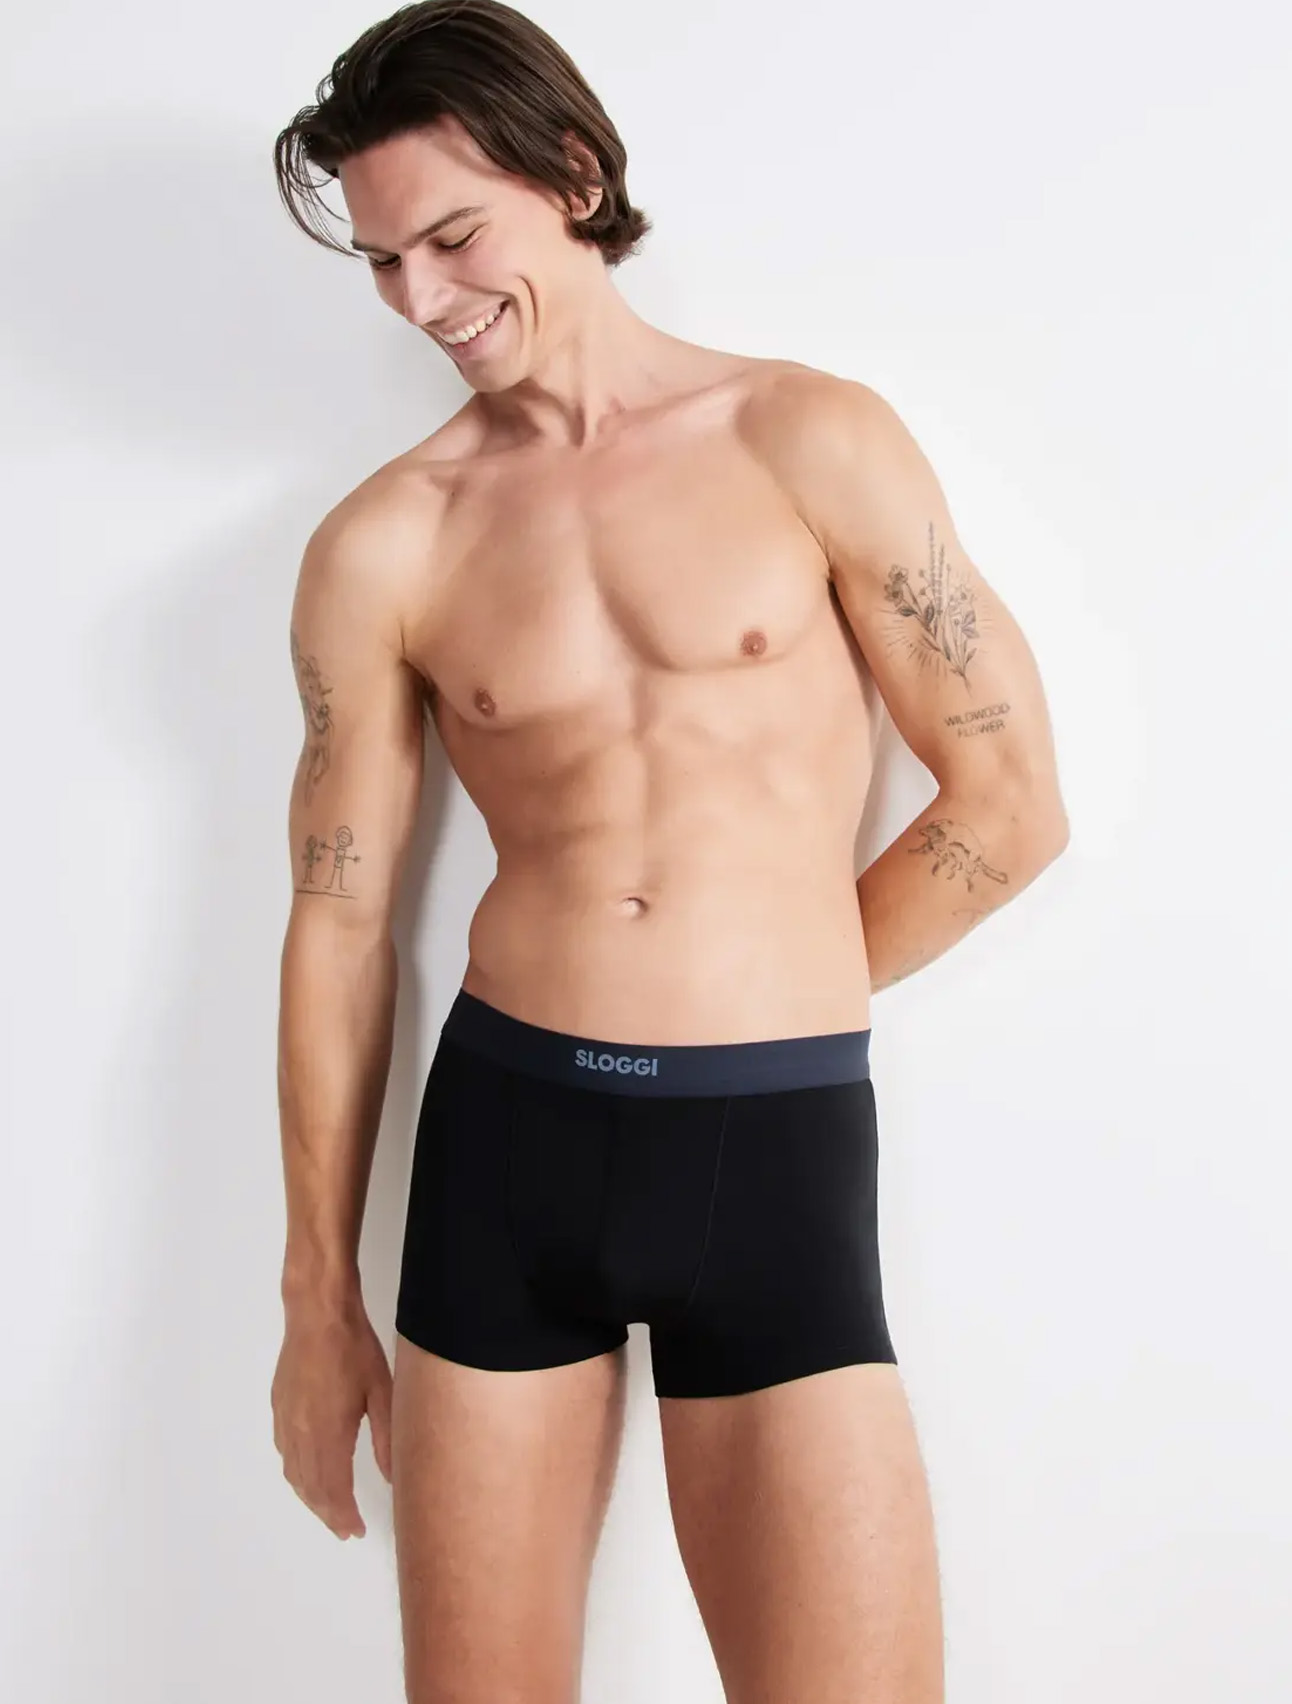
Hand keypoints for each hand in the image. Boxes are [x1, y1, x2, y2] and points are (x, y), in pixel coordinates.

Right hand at [271, 1293, 392, 1538]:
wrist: (317, 1312)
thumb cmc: (354, 1348)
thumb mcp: (381, 1392)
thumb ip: (387, 1438)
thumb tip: (395, 1477)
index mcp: (328, 1434)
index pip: (333, 1491)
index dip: (344, 1516)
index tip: (357, 1531)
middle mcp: (301, 1434)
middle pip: (310, 1488)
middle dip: (328, 1513)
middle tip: (345, 1529)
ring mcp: (286, 1420)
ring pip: (293, 1473)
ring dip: (310, 1497)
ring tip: (329, 1509)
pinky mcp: (278, 1406)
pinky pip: (284, 1452)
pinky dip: (295, 1472)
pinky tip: (306, 1472)